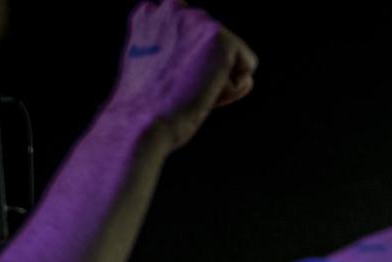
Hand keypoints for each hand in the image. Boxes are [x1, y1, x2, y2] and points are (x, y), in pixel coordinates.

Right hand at [102, 1, 256, 151]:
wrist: (143, 121)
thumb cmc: (147, 111)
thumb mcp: (154, 75)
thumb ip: (179, 57)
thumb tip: (244, 76)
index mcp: (149, 15)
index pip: (192, 38)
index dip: (186, 67)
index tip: (164, 82)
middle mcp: (173, 9)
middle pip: (213, 48)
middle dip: (204, 71)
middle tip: (175, 90)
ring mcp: (198, 21)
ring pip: (230, 58)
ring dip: (217, 80)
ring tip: (188, 91)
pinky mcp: (221, 39)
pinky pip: (247, 67)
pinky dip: (232, 89)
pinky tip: (205, 93)